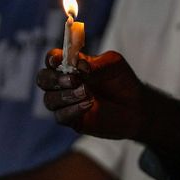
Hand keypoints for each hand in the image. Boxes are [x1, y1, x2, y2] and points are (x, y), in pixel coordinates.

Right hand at [37, 49, 168, 141]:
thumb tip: (79, 66)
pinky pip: (61, 116)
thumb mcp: (113, 65)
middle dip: (54, 79)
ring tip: (87, 93)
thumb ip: (96, 64)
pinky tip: (88, 105)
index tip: (59, 60)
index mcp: (70, 65)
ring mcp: (66, 103)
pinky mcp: (73, 120)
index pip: (52, 59)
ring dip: (65, 95)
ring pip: (49, 100)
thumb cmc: (122, 81)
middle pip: (43, 79)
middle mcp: (64, 83)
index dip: (52, 59)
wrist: (136, 107)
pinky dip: (72, 109)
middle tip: (73, 79)